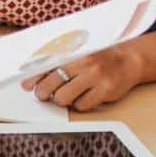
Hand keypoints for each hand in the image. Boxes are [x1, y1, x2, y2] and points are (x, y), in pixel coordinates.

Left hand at [20, 43, 148, 112]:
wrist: (129, 59)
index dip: (33, 77)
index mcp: (74, 51)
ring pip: (64, 97)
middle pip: (51, 83)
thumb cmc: (98, 57)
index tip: (26, 85)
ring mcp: (95, 76)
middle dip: (43, 92)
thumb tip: (33, 77)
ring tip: (65, 95)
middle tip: (43, 95)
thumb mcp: (79, 52)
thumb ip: (58, 61)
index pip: (46, 65)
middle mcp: (83, 62)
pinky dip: (79, 105)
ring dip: (61, 100)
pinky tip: (83, 97)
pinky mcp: (105, 90)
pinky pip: (81, 105)